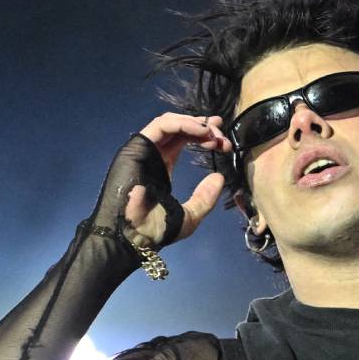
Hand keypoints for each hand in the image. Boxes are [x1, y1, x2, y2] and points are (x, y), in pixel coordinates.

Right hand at [111, 113, 229, 248]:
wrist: (135, 237)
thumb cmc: (157, 230)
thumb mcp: (190, 215)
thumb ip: (205, 197)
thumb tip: (219, 178)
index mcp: (162, 166)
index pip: (182, 139)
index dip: (203, 135)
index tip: (223, 142)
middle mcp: (152, 154)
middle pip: (178, 128)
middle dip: (203, 127)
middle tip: (221, 136)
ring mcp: (143, 149)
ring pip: (169, 122)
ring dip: (194, 124)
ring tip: (213, 134)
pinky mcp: (137, 147)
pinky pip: (161, 126)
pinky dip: (182, 124)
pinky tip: (201, 131)